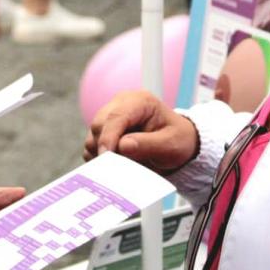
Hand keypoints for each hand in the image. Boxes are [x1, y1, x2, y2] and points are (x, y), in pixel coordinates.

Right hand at [83, 90, 197, 171]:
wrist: (176, 144)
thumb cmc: (177, 140)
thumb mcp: (170, 145)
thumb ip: (148, 145)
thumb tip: (122, 146)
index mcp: (140, 101)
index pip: (116, 116)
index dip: (109, 137)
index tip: (106, 157)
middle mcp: (121, 104)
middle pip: (99, 125)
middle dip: (106, 148)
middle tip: (120, 167)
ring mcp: (110, 117)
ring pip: (93, 137)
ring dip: (103, 155)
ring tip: (126, 164)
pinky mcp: (104, 131)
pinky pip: (91, 146)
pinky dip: (99, 158)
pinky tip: (118, 163)